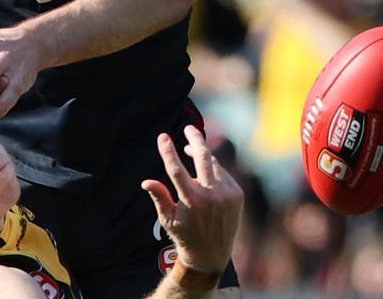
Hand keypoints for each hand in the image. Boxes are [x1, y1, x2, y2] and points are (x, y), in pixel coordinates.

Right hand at [141, 126, 242, 274]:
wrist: (212, 254)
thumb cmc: (185, 236)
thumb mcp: (168, 219)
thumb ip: (159, 197)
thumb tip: (145, 181)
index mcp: (191, 201)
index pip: (176, 169)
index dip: (168, 151)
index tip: (163, 136)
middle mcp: (211, 195)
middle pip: (202, 156)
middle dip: (194, 138)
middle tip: (188, 128)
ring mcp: (226, 194)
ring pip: (213, 163)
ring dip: (202, 154)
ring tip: (191, 149)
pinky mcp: (237, 194)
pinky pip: (223, 173)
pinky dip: (213, 169)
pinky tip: (205, 172)